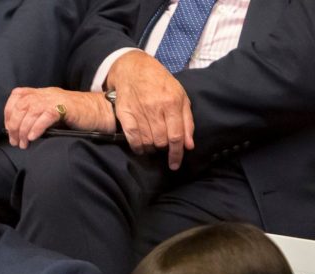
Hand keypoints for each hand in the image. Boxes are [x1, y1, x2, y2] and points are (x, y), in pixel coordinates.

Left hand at [5, 87, 114, 147]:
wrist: (99, 111)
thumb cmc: (75, 116)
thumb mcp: (52, 113)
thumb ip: (36, 117)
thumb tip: (18, 133)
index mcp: (41, 93)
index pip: (17, 96)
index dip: (8, 112)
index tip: (9, 129)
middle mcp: (46, 93)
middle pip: (21, 106)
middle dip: (14, 126)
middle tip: (16, 142)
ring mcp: (55, 99)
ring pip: (30, 111)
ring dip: (24, 130)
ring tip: (24, 144)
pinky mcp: (64, 107)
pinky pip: (45, 115)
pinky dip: (37, 127)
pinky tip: (34, 138)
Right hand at [106, 50, 193, 169]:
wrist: (133, 69)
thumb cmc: (160, 83)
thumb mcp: (180, 96)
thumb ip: (186, 121)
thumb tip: (189, 145)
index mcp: (173, 102)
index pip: (177, 136)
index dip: (177, 154)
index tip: (175, 164)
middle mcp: (156, 108)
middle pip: (162, 141)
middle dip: (164, 149)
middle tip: (163, 146)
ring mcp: (139, 111)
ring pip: (147, 142)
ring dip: (151, 149)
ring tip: (153, 145)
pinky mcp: (125, 114)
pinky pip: (132, 139)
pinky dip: (138, 147)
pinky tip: (141, 147)